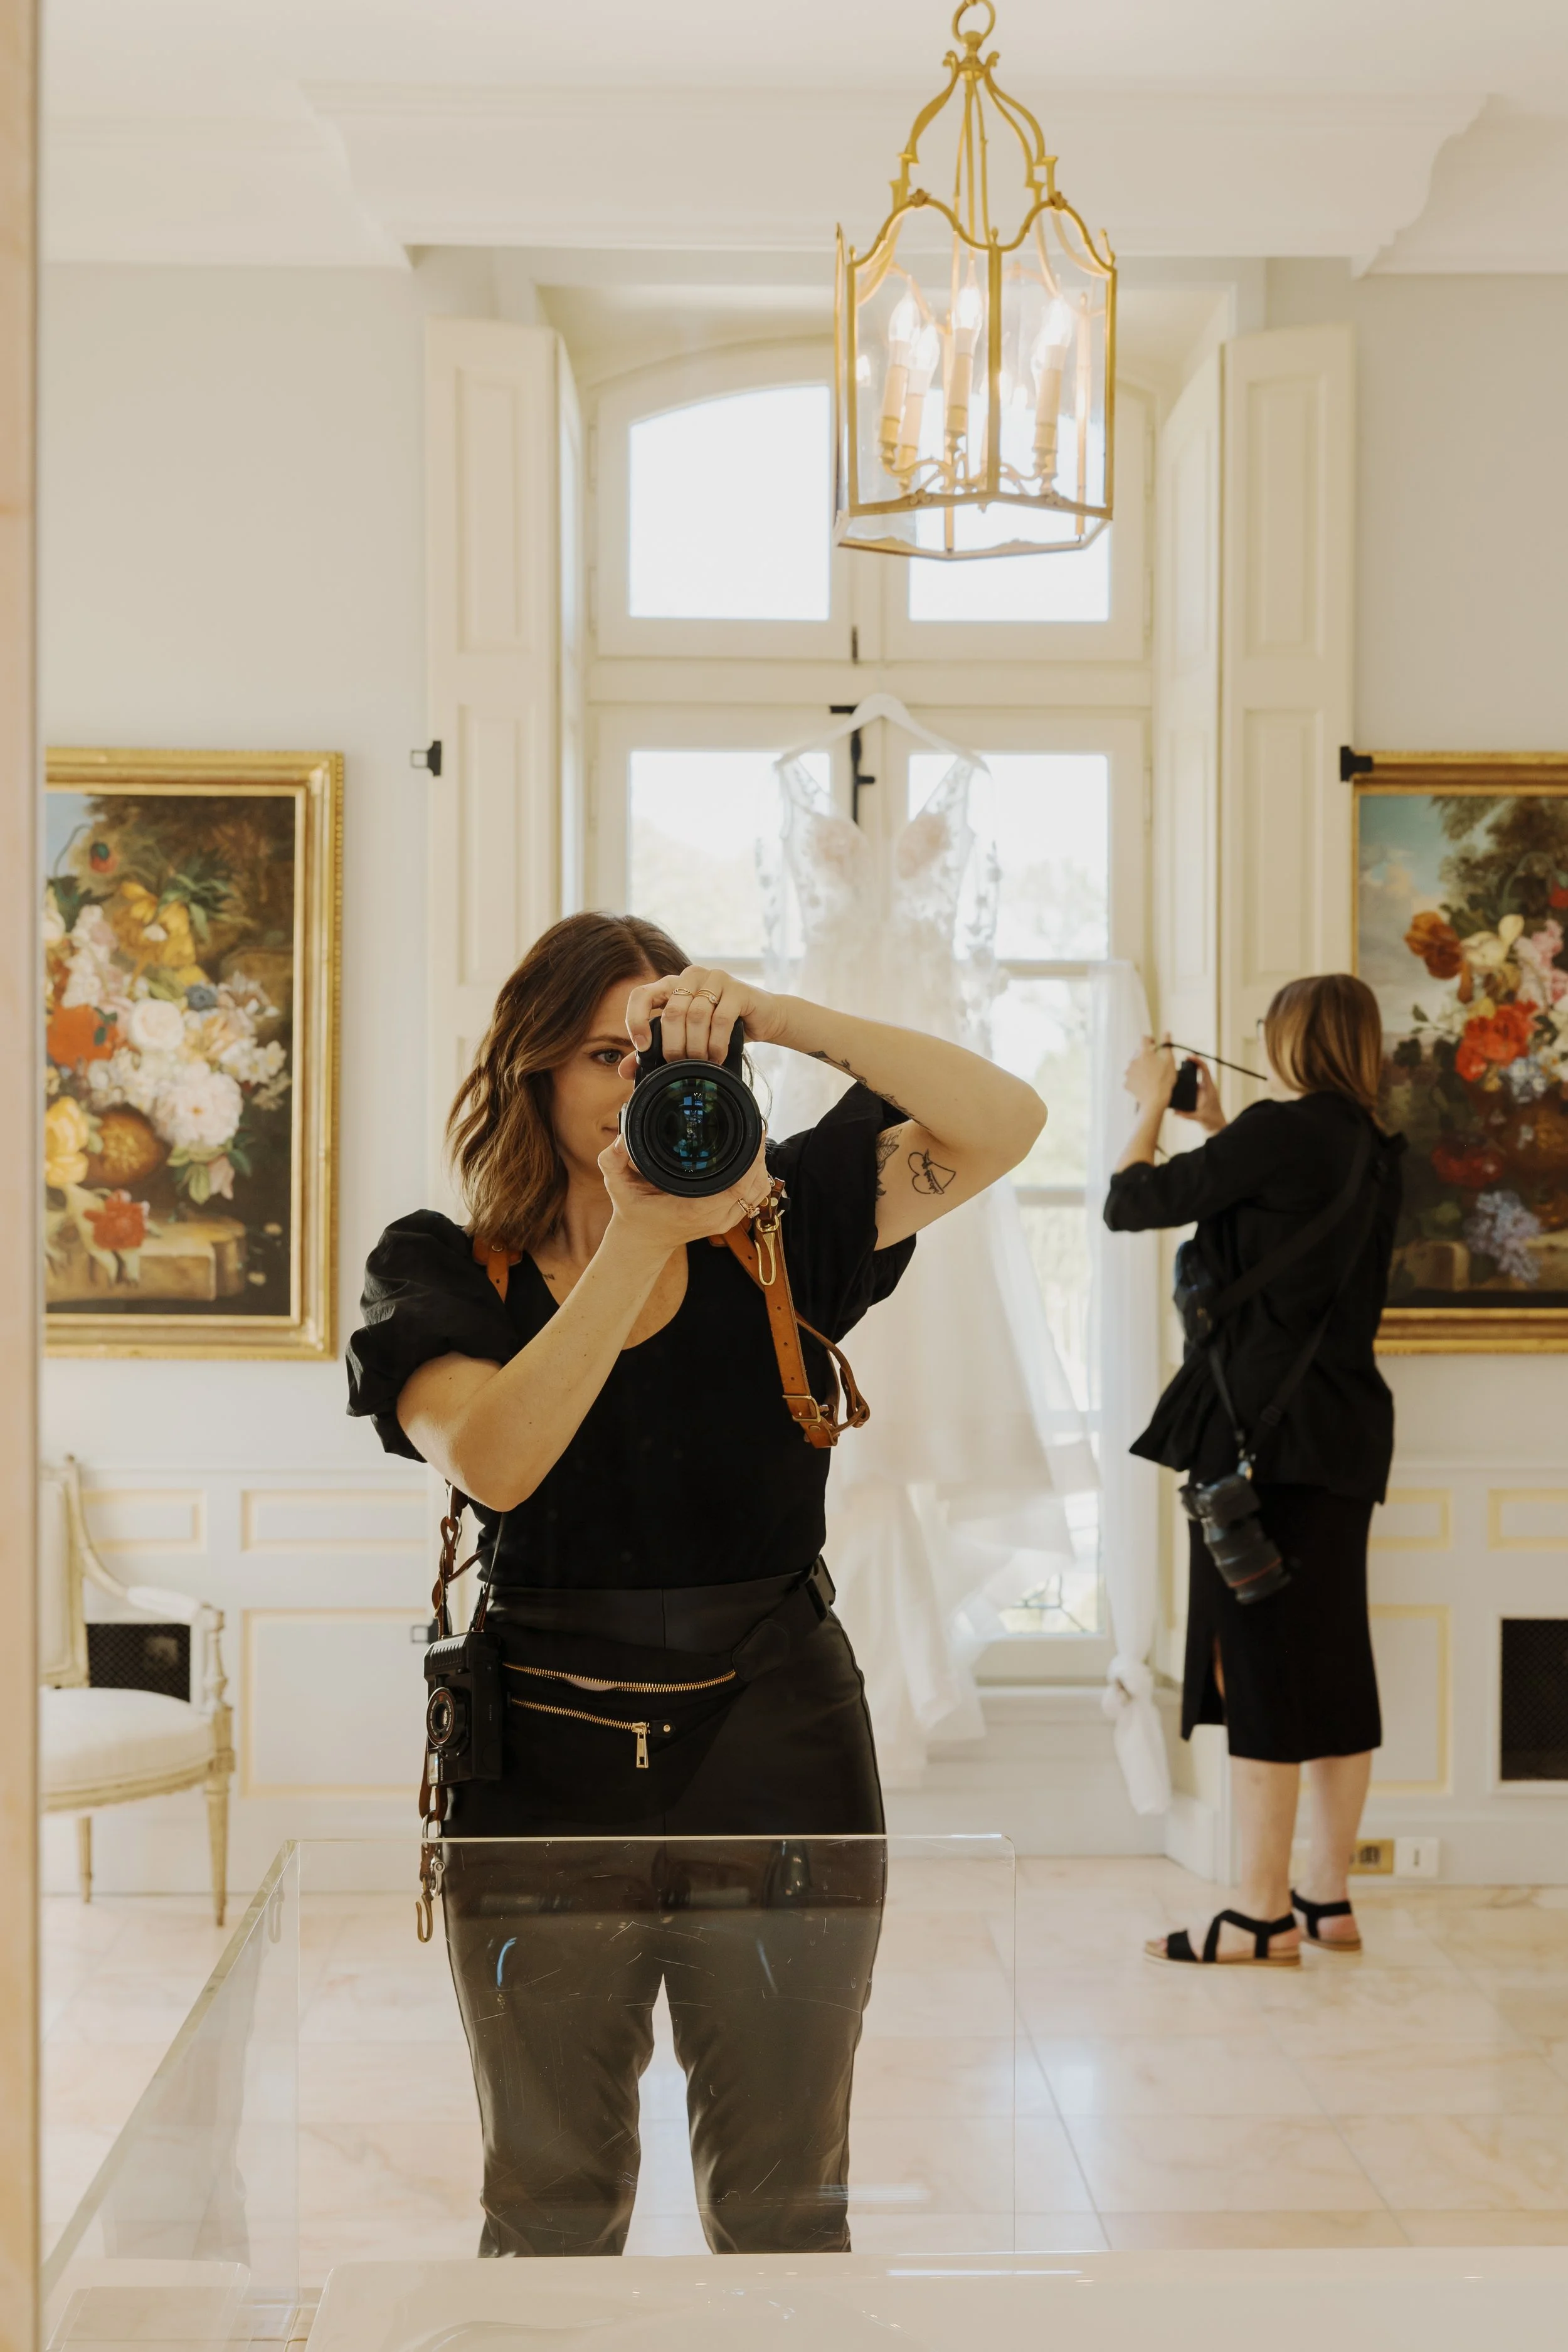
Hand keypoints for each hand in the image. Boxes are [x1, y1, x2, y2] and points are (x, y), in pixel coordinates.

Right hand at [597, 1134, 773, 1255]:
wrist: (641, 1241)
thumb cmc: (634, 1213)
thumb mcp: (618, 1187)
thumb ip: (613, 1162)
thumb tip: (620, 1141)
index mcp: (696, 1209)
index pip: (739, 1185)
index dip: (751, 1158)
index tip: (751, 1132)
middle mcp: (716, 1217)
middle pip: (755, 1185)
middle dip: (759, 1156)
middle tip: (754, 1127)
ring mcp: (724, 1220)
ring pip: (758, 1191)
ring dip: (760, 1167)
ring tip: (754, 1140)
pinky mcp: (727, 1219)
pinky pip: (753, 1197)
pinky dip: (755, 1178)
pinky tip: (750, 1160)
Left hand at [621, 967, 783, 1072]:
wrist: (763, 1017)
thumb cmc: (721, 1026)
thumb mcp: (686, 1037)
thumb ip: (656, 1049)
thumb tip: (624, 1070)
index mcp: (671, 984)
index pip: (641, 995)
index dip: (636, 1021)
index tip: (643, 1047)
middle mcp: (690, 976)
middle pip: (671, 1013)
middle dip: (674, 1046)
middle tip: (680, 1065)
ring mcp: (715, 979)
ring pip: (695, 1016)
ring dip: (697, 1046)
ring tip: (701, 1062)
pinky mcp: (737, 989)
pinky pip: (720, 1019)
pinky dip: (716, 1043)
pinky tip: (717, 1056)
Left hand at [1124, 1033, 1177, 1115]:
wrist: (1155, 1101)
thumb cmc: (1164, 1079)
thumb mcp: (1169, 1060)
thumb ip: (1167, 1044)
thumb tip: (1166, 1032)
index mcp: (1144, 1053)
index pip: (1144, 1039)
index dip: (1150, 1040)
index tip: (1155, 1045)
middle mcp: (1133, 1061)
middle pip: (1138, 1053)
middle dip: (1146, 1055)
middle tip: (1155, 1064)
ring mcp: (1128, 1073)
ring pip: (1134, 1066)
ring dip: (1141, 1067)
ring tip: (1151, 1076)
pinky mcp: (1126, 1083)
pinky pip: (1132, 1077)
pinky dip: (1137, 1079)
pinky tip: (1145, 1084)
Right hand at [1174, 1055, 1225, 1134]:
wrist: (1217, 1126)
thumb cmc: (1212, 1120)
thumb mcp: (1199, 1117)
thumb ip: (1186, 1114)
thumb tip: (1175, 1112)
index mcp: (1209, 1089)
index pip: (1205, 1070)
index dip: (1198, 1062)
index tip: (1189, 1057)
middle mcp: (1207, 1087)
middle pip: (1200, 1071)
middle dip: (1190, 1064)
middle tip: (1180, 1061)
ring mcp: (1204, 1091)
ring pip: (1195, 1078)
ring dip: (1188, 1073)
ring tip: (1177, 1070)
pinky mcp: (1200, 1095)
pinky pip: (1192, 1085)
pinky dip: (1186, 1083)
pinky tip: (1178, 1083)